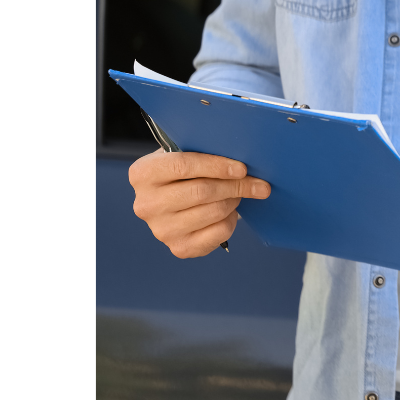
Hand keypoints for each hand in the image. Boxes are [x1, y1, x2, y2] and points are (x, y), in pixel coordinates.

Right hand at [128, 150, 269, 257]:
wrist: (169, 201)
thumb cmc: (182, 173)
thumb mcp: (181, 154)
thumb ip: (201, 151)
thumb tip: (241, 157)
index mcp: (143, 174)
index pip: (183, 166)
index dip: (217, 166)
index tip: (242, 168)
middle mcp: (146, 204)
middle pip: (202, 191)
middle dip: (235, 185)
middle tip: (256, 183)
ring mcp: (161, 230)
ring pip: (214, 211)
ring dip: (234, 200)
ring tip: (238, 193)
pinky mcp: (179, 248)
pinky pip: (219, 233)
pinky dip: (231, 220)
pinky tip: (229, 212)